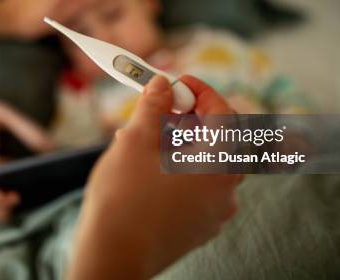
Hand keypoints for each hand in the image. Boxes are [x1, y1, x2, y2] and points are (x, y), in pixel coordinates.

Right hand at [68, 76, 240, 279]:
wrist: (112, 256)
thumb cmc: (124, 197)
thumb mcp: (136, 139)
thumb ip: (154, 105)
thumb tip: (162, 84)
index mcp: (218, 161)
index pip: (223, 111)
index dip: (200, 91)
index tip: (176, 83)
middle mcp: (226, 187)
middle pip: (220, 138)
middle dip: (191, 118)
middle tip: (162, 110)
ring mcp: (216, 211)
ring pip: (209, 163)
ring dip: (184, 144)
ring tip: (148, 140)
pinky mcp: (201, 226)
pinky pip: (200, 187)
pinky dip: (183, 170)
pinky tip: (151, 169)